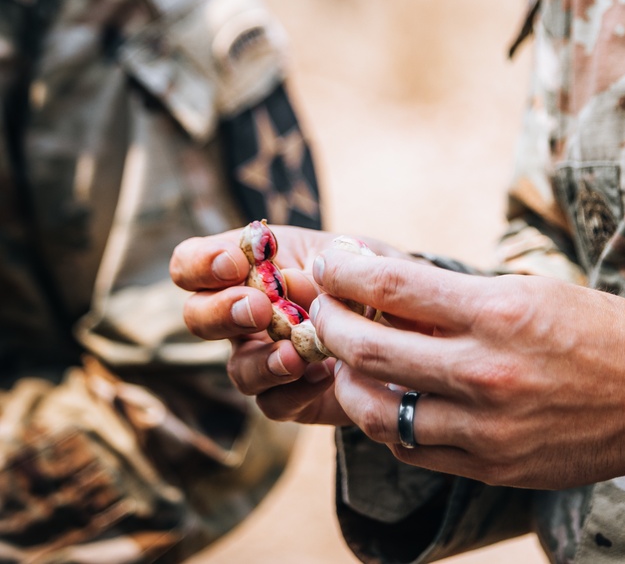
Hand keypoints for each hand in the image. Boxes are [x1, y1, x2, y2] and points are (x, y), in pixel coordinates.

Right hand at [170, 226, 406, 424]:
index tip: (234, 265)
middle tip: (259, 309)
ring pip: (236, 369)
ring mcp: (261, 357)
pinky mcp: (288, 397)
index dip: (200, 265)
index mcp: (247, 265)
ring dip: (263, 361)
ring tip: (295, 354)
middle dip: (223, 312)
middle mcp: (243, 313)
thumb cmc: (366, 271)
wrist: (404, 316)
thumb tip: (288, 284)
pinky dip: (296, 390)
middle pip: (196, 317)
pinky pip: (272, 404)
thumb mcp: (347, 251)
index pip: (190, 264)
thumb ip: (318, 262)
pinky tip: (324, 374)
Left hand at [310, 247, 624, 488]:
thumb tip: (389, 282)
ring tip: (342, 357)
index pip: (393, 285)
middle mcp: (484, 371)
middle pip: (369, 346)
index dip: (348, 271)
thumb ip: (460, 294)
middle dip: (329, 320)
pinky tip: (381, 398)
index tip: (331, 261)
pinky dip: (384, 421)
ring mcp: (484, 428)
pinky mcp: (490, 467)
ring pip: (378, 407)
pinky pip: (411, 448)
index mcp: (498, 312)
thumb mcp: (532, 290)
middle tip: (319, 306)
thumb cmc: (599, 330)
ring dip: (346, 377)